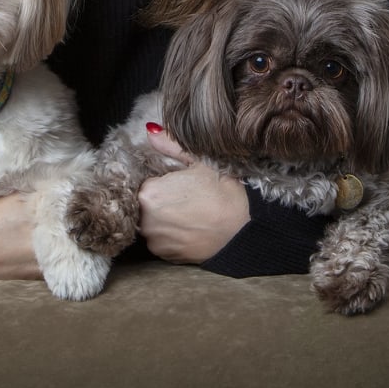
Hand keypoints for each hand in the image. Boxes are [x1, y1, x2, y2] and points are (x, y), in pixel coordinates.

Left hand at [138, 124, 248, 262]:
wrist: (244, 230)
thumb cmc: (223, 193)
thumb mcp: (199, 162)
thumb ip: (170, 146)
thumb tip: (150, 130)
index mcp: (149, 193)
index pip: (144, 182)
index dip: (160, 181)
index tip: (176, 183)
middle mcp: (145, 220)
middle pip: (143, 204)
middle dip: (159, 199)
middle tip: (184, 196)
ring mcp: (154, 241)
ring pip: (151, 223)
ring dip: (163, 218)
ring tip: (188, 213)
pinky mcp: (165, 256)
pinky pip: (161, 240)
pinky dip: (171, 234)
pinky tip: (189, 227)